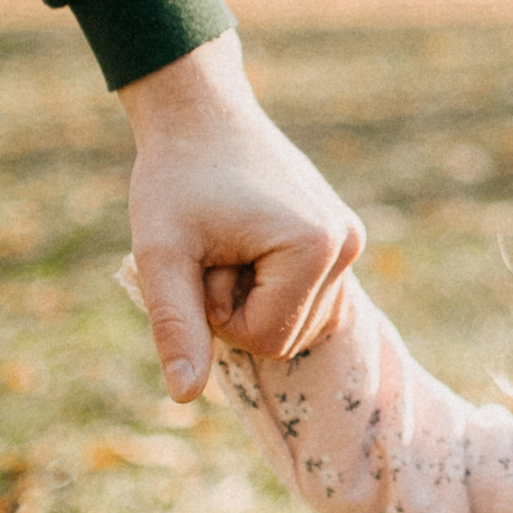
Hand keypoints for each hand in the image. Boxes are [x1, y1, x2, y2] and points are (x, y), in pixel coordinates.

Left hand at [118, 33, 363, 400]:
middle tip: (213, 246)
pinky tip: (248, 243)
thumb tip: (185, 396)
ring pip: (297, 323)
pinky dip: (267, 286)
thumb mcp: (162, 253)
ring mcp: (350, 241)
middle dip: (237, 306)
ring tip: (230, 240)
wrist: (199, 115)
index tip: (201, 258)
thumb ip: (175, 325)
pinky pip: (304, 300)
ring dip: (250, 296)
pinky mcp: (341, 238)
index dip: (218, 314)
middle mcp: (348, 245)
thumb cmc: (175, 179)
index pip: (267, 340)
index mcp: (317, 249)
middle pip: (288, 337)